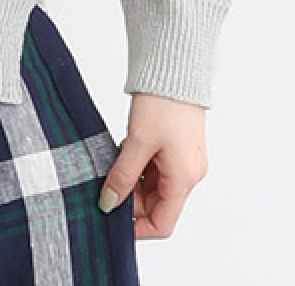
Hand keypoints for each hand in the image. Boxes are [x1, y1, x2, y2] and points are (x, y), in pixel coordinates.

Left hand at [97, 92, 208, 238]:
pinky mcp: (178, 146)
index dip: (137, 227)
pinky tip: (124, 151)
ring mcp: (184, 160)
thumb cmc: (164, 102)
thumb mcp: (137, 141)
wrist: (175, 67)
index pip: (162, 223)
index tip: (111, 219)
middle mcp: (189, 173)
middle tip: (105, 185)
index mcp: (184, 178)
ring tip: (113, 163)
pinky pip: (157, 168)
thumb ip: (123, 176)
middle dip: (131, 200)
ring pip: (155, 186)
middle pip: (158, 205)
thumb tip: (108, 202)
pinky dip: (139, 166)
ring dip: (133, 181)